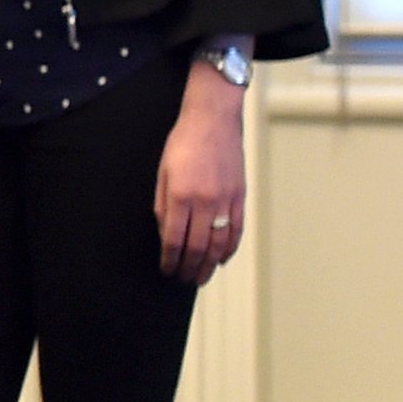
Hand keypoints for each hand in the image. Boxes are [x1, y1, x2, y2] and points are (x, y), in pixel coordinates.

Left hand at [156, 62, 249, 283]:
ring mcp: (226, 200)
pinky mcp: (240, 196)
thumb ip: (163, 206)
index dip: (170, 260)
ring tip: (201, 277)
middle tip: (183, 280)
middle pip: (198, 247)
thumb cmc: (183, 144)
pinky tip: (221, 259)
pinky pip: (236, 230)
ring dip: (210, 264)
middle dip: (189, 268)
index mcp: (181, 196)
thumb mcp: (162, 173)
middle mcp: (206, 202)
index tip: (167, 270)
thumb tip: (165, 234)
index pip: (175, 239)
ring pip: (220, 243)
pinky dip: (229, 248)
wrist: (213, 121)